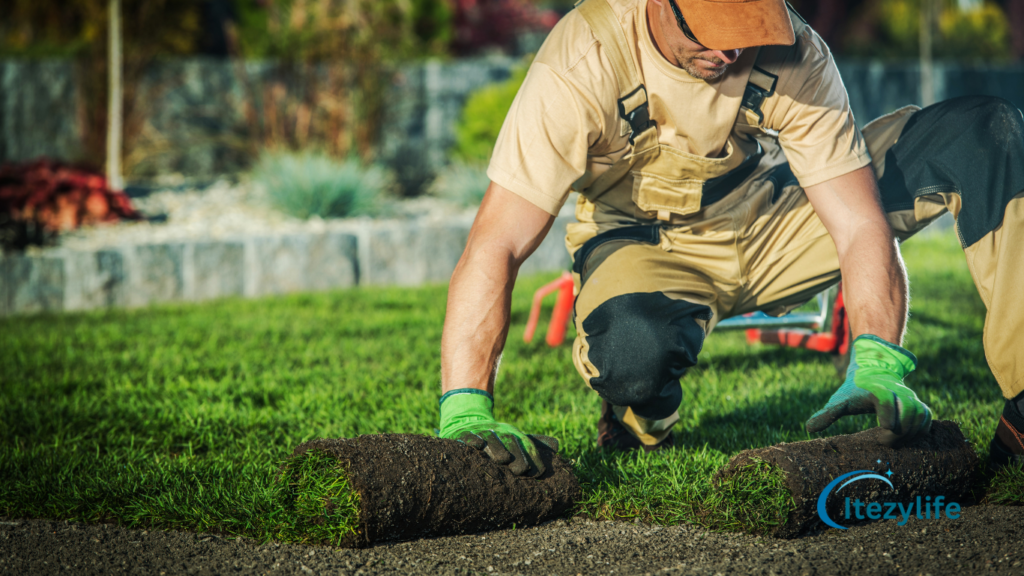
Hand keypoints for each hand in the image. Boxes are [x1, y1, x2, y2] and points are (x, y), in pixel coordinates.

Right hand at [438, 389, 558, 476]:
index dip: (533, 459)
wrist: (468, 420)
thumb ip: (535, 443)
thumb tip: (557, 445)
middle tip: (520, 471)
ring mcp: (482, 432)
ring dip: (497, 449)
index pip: (526, 446)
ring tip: (503, 460)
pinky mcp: (464, 434)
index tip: (537, 473)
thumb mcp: (515, 437)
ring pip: (491, 439)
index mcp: (513, 434)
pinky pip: (469, 436)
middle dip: (516, 456)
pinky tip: (478, 446)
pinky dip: (473, 441)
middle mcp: (499, 432)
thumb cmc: (497, 436)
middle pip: (510, 442)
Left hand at [806, 335, 931, 444]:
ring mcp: (910, 397)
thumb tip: (808, 428)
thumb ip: (827, 414)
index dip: (887, 414)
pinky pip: (927, 417)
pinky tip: (908, 439)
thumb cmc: (854, 390)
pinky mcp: (918, 404)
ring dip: (910, 432)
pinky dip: (921, 430)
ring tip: (895, 442)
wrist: (873, 372)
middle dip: (898, 431)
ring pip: (920, 415)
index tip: (883, 428)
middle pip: (907, 411)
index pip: (885, 399)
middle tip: (884, 442)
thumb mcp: (840, 400)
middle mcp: (897, 392)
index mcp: (876, 390)